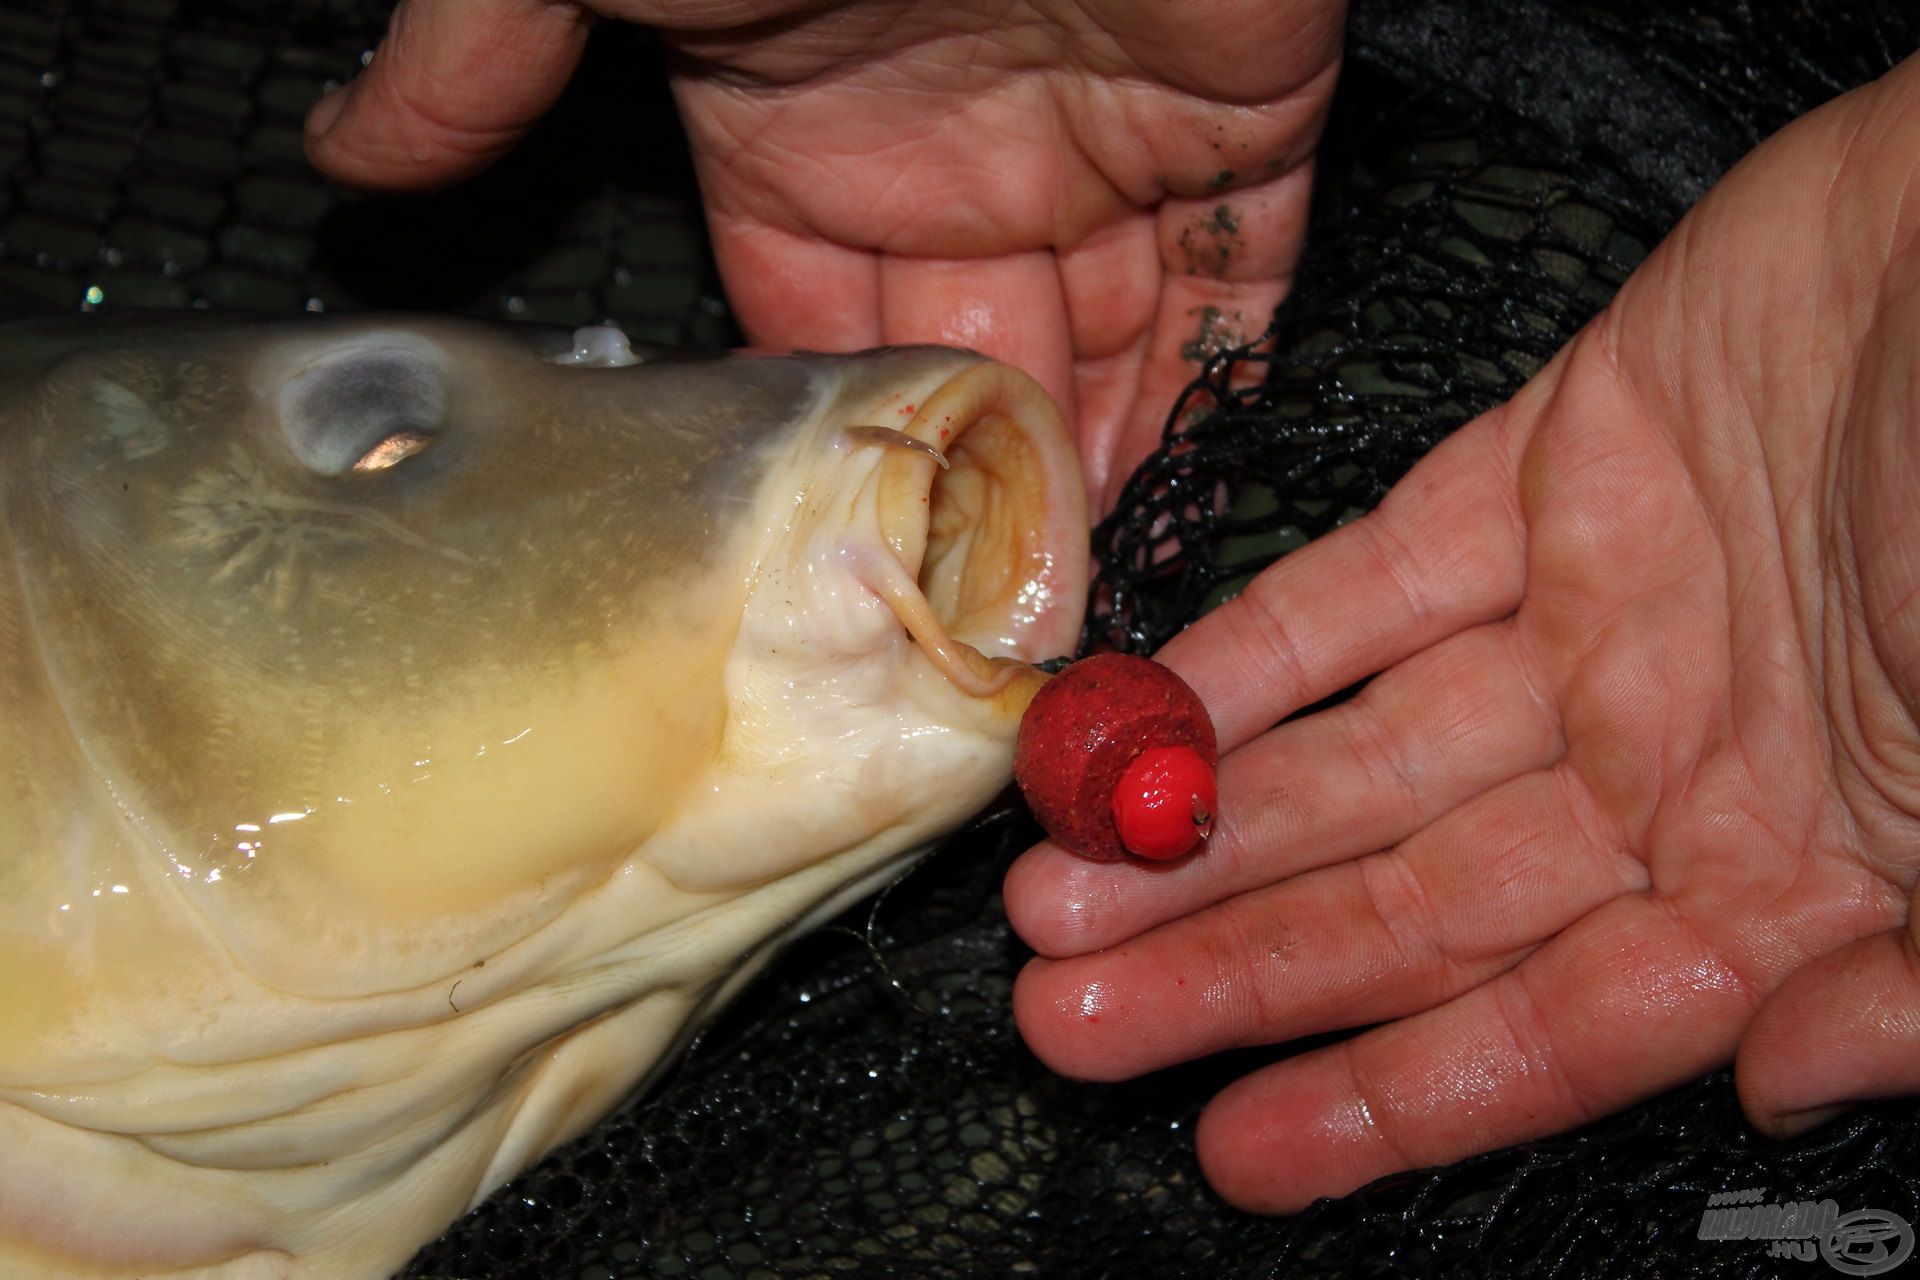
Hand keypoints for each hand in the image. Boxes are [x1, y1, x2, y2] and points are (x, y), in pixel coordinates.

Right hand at [303, 0, 1342, 507]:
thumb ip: (486, 58)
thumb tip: (346, 146)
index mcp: (807, 133)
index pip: (809, 334)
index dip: (830, 451)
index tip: (843, 571)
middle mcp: (953, 157)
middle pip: (966, 374)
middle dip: (968, 501)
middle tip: (974, 633)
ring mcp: (1101, 145)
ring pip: (1104, 354)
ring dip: (1093, 478)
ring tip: (1076, 608)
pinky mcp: (1241, 127)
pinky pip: (1235, 287)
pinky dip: (1221, 390)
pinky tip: (1190, 496)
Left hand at [1006, 55, 1919, 1210]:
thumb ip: (1918, 958)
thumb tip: (1789, 1080)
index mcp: (1787, 869)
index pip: (1546, 1026)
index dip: (1387, 1095)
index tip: (1238, 1147)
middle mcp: (1669, 761)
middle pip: (1407, 907)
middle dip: (1233, 970)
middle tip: (1071, 1018)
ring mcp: (1593, 621)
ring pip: (1358, 759)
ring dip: (1208, 829)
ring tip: (1059, 896)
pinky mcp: (1542, 473)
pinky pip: (1369, 586)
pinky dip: (1257, 652)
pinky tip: (1148, 719)